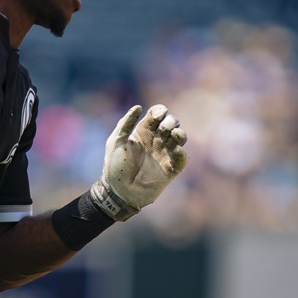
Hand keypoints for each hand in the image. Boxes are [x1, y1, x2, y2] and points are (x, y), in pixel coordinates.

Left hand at [90, 104, 187, 219]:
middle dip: (171, 121)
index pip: (157, 114)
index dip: (160, 111)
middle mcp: (156, 140)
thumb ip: (125, 123)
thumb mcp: (116, 141)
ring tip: (174, 135)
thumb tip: (138, 107)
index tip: (157, 115)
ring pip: (180, 137)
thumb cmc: (115, 166)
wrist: (119, 191)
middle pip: (171, 123)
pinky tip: (175, 150)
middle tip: (164, 128)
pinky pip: (182, 157)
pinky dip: (182, 152)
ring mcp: (164, 154)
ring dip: (180, 133)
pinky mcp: (171, 169)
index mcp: (143, 131)